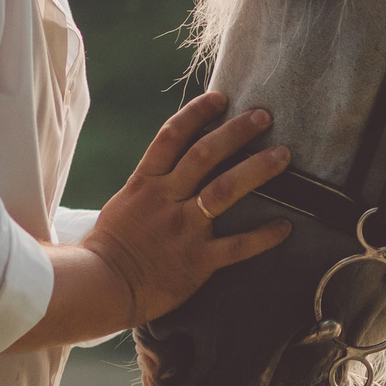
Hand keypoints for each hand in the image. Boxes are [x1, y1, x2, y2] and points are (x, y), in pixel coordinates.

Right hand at [82, 92, 291, 325]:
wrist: (99, 287)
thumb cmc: (107, 248)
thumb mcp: (123, 205)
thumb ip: (150, 187)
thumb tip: (171, 169)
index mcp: (145, 183)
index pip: (172, 136)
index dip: (197, 113)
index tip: (221, 98)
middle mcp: (166, 199)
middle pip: (204, 154)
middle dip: (236, 131)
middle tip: (264, 116)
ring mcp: (183, 228)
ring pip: (224, 190)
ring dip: (256, 170)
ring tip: (283, 155)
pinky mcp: (197, 260)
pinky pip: (237, 246)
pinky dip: (263, 236)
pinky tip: (285, 227)